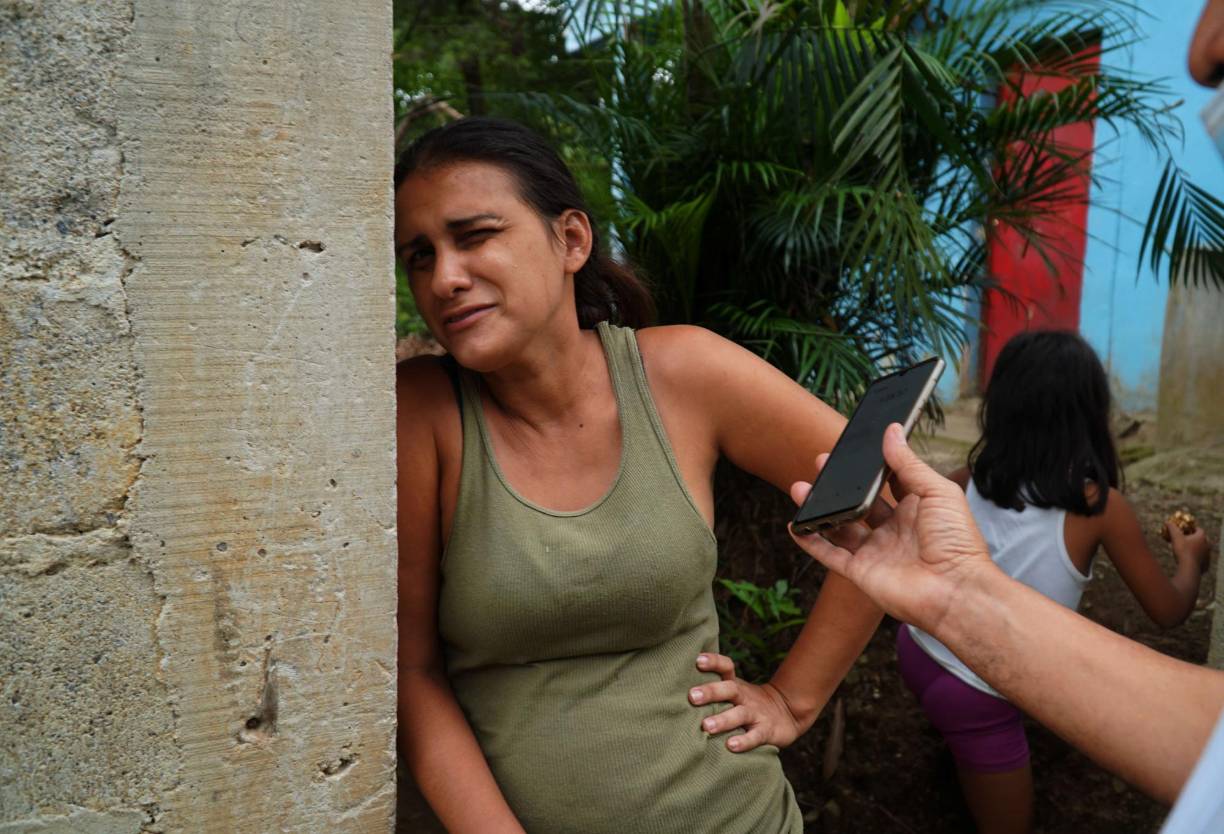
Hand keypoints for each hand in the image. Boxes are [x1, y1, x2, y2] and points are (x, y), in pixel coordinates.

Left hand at [689, 653, 804, 752]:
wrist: (787, 713)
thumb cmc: (747, 703)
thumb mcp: (734, 692)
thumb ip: (712, 690)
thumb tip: (675, 690)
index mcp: (735, 685)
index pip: (726, 667)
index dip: (714, 662)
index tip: (698, 660)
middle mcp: (744, 697)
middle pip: (729, 689)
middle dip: (711, 692)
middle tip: (692, 696)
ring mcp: (756, 714)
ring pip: (740, 714)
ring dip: (723, 720)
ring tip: (707, 726)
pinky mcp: (766, 731)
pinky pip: (755, 736)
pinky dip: (744, 741)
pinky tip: (731, 746)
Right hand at [787, 423, 995, 635]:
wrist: (954, 590)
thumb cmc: (956, 541)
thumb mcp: (937, 491)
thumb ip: (909, 463)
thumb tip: (892, 431)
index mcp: (915, 510)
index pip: (889, 483)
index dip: (872, 468)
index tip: (854, 449)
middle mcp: (893, 530)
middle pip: (859, 503)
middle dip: (840, 485)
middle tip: (821, 463)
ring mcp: (875, 552)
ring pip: (839, 526)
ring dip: (820, 508)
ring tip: (800, 487)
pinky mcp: (860, 572)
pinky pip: (829, 555)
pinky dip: (810, 541)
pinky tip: (796, 525)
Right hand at [1169, 522, 1210, 574]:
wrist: (1189, 567)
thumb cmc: (1183, 551)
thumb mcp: (1176, 537)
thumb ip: (1172, 528)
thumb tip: (1167, 522)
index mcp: (1201, 537)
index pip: (1198, 529)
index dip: (1191, 529)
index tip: (1185, 530)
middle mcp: (1207, 545)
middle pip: (1200, 539)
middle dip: (1193, 538)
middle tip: (1184, 540)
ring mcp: (1207, 555)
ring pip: (1200, 549)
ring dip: (1194, 548)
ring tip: (1185, 550)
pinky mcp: (1205, 563)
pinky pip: (1200, 558)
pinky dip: (1195, 557)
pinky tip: (1188, 559)